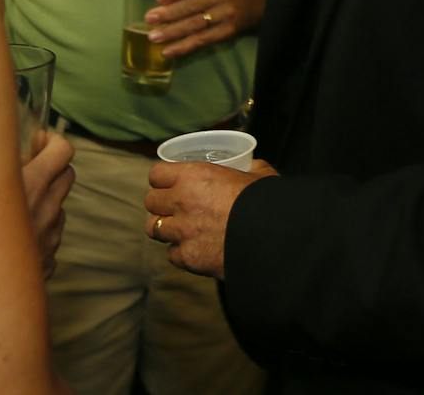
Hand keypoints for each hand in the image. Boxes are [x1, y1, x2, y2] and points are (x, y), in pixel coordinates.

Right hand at [21, 130, 75, 279]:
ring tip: (13, 206)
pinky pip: (49, 239)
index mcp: (33, 185)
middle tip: (27, 168)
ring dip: (44, 200)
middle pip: (68, 175)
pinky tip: (11, 237)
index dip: (53, 141)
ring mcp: (50, 238)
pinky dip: (37, 232)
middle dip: (52, 167)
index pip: (63, 150)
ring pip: (59, 208)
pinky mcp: (47, 263)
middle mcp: (48, 210)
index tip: (38, 141)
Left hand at [143, 0, 269, 59]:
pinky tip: (167, 51)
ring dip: (173, 32)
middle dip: (171, 13)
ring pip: (197, 25)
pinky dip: (183, 47)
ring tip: (153, 37)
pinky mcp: (226, 32)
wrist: (248, 0)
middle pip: (195, 5)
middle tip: (149, 18)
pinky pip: (202, 41)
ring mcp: (225, 15)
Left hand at [144, 158, 276, 278]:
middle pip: (150, 201)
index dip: (163, 179)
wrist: (273, 240)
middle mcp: (181, 201)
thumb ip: (249, 168)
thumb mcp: (260, 175)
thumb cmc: (266, 203)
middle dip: (161, 204)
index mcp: (194, 176)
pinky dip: (180, 253)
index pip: (157, 174)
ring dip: (165, 229)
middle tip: (174, 207)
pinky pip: (172, 254)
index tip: (169, 183)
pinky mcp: (188, 257)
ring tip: (179, 230)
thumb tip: (252, 166)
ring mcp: (182, 231)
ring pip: (154, 228)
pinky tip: (193, 249)